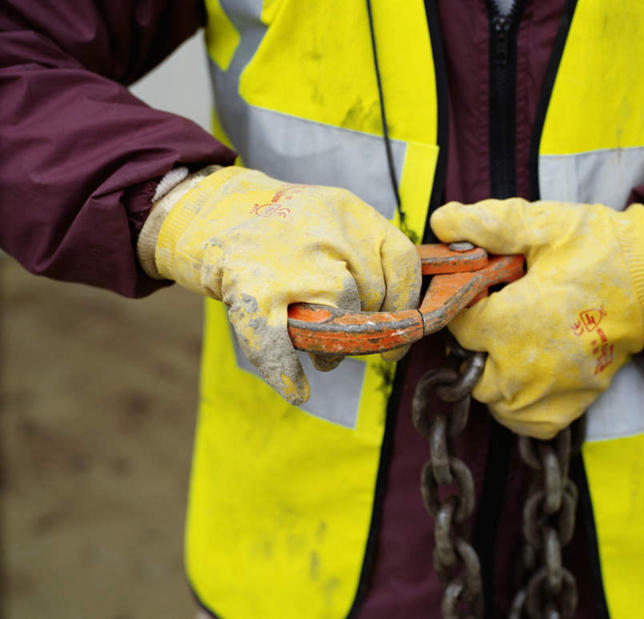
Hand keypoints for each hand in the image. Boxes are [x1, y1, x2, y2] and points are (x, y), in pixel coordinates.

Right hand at [138, 166, 419, 404]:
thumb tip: (404, 312)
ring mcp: (289, 261)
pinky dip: (287, 373)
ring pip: (334, 323)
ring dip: (332, 352)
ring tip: (323, 356)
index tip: (401, 330)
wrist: (207, 208)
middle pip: (369, 297)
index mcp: (350, 212)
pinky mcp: (251, 289)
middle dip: (362, 329)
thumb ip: (365, 251)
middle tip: (347, 341)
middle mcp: (325, 232)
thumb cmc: (280, 227)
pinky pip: (279, 344)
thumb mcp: (329, 217)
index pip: (401, 261)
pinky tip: (298, 391)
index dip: (407, 303)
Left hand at [430, 198, 643, 438]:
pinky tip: (524, 379)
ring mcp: (552, 389)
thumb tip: (440, 221)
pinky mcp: (575, 400)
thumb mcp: (541, 225)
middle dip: (473, 343)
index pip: (459, 326)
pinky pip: (529, 423)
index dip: (464, 306)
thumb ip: (487, 224)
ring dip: (492, 377)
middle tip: (493, 317)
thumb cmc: (596, 249)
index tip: (480, 292)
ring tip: (506, 347)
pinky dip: (519, 409)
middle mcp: (527, 366)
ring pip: (495, 402)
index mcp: (512, 324)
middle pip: (471, 368)